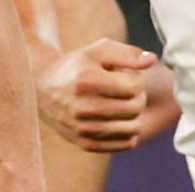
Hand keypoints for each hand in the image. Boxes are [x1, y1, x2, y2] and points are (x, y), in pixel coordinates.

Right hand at [35, 38, 154, 151]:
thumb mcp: (97, 51)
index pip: (135, 86)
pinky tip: (117, 119)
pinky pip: (125, 144)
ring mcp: (82, 128)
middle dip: (136, 96)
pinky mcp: (85, 143)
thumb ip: (127, 53)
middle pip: (135, 107)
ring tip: (120, 104)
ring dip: (133, 115)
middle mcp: (82, 107)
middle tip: (123, 90)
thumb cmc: (77, 66)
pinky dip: (128, 132)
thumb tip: (151, 60)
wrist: (42, 86)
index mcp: (86, 81)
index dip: (135, 79)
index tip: (123, 75)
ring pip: (133, 128)